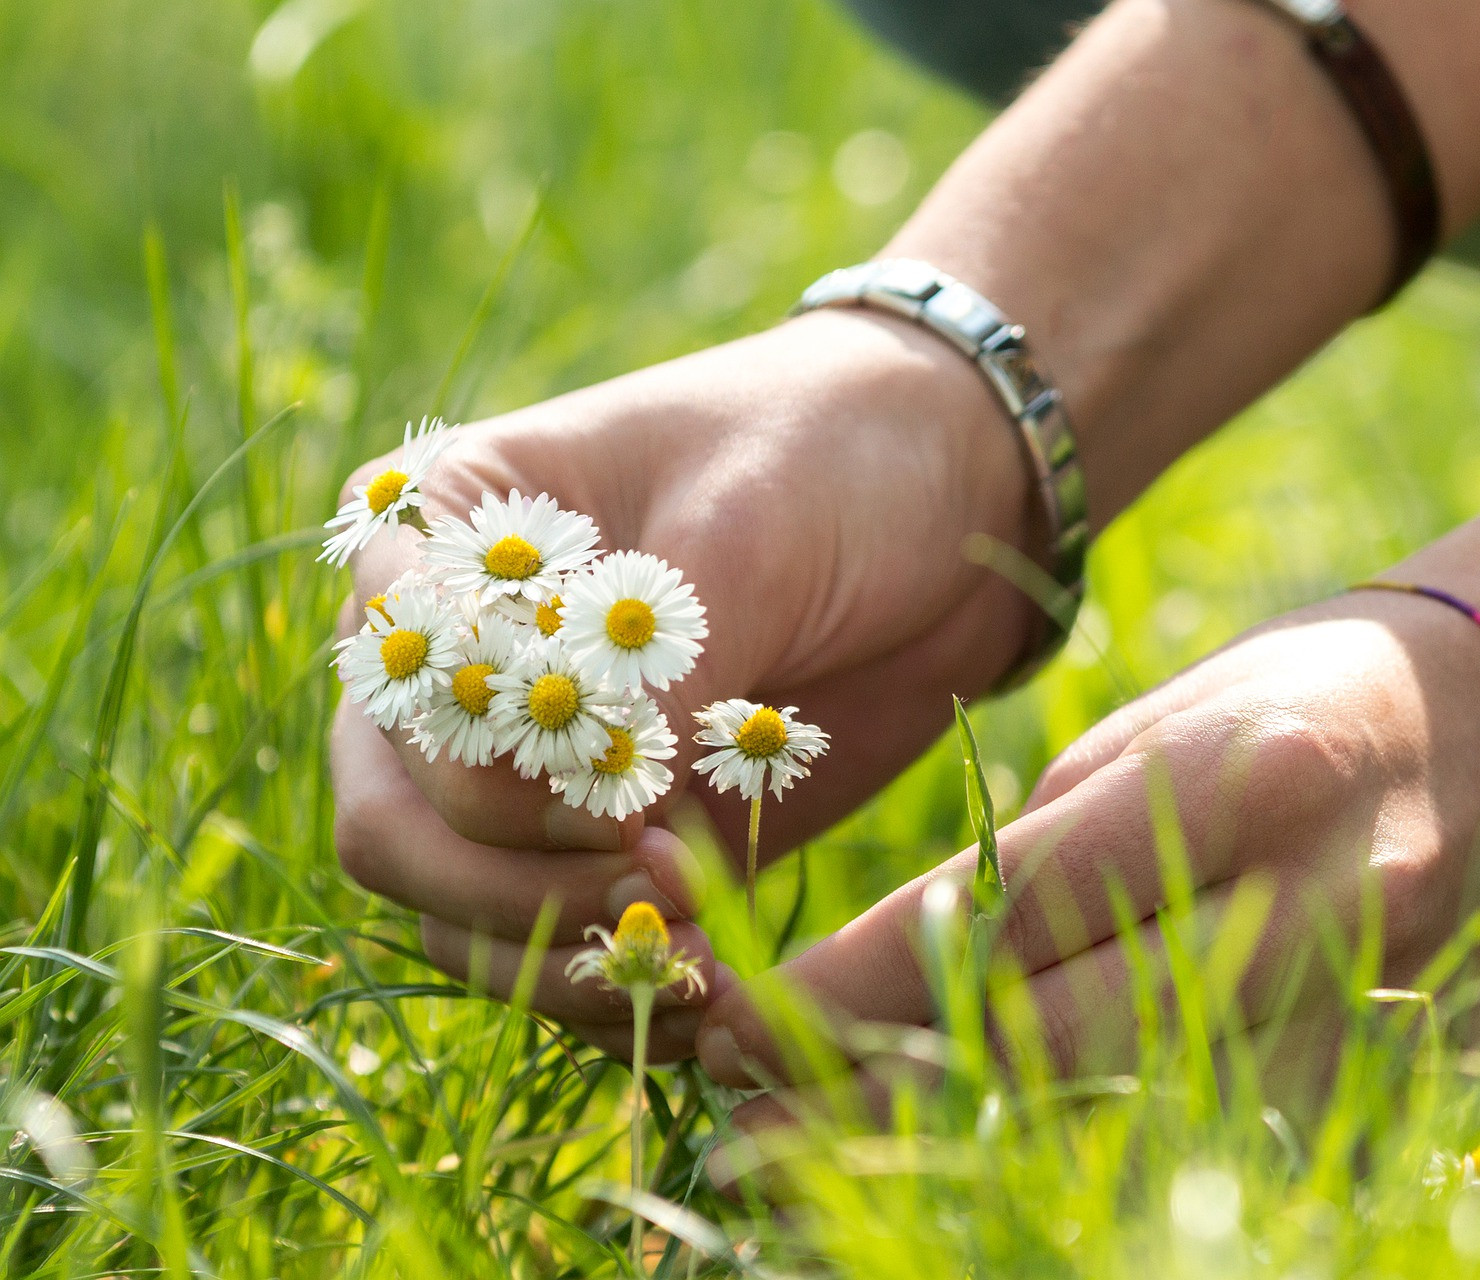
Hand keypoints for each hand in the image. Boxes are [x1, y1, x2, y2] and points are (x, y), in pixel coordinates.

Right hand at [329, 308, 1040, 1057]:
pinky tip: (708, 991)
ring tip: (695, 957)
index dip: (483, 769)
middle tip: (655, 891)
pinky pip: (561, 945)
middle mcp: (462, 662)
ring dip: (558, 955)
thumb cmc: (835, 453)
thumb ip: (663, 660)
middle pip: (397, 824)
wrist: (954, 490)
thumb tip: (596, 809)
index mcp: (450, 538)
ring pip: (460, 912)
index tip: (622, 798)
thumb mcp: (749, 525)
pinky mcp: (616, 835)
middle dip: (511, 888)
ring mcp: (535, 763)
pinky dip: (617, 984)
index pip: (393, 689)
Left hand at [697, 588, 1479, 1113]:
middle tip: (740, 1142)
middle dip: (872, 1103)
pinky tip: (977, 1188)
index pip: (1005, 914)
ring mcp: (1363, 1019)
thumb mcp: (1170, 726)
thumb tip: (894, 969)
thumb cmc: (1325, 694)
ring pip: (1118, 1132)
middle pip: (1049, 1047)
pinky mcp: (1387, 1089)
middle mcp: (1313, 913)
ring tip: (819, 1189)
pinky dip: (1078, 1174)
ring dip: (958, 1163)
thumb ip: (1047, 851)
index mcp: (1245, 783)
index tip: (734, 1024)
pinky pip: (1204, 1156)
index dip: (850, 990)